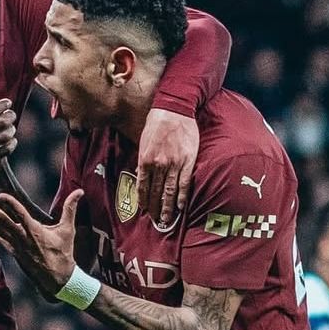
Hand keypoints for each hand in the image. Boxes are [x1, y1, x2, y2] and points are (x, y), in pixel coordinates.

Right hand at [0, 96, 16, 171]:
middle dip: (10, 116)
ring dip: (11, 129)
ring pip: (5, 137)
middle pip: (1, 123)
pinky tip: (10, 139)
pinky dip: (11, 143)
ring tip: (10, 127)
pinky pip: (5, 151)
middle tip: (11, 115)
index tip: (7, 103)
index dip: (3, 105)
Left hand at [0, 187, 81, 298]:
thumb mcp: (67, 230)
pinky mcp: (11, 250)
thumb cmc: (63, 253)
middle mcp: (22, 238)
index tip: (1, 195)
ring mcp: (15, 245)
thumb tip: (80, 191)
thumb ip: (70, 208)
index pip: (20, 215)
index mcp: (35, 232)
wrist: (57, 278)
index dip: (10, 204)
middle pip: (1, 221)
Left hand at [137, 108, 198, 224]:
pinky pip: (185, 183)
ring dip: (167, 207)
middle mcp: (159, 165)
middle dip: (155, 208)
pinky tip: (180, 207)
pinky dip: (182, 196)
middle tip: (155, 221)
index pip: (142, 187)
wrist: (174, 109)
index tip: (144, 211)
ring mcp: (174, 164)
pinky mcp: (188, 161)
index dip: (143, 201)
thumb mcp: (143, 142)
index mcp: (145, 160)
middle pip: (156, 192)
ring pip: (169, 191)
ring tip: (166, 220)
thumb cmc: (156, 124)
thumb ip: (142, 161)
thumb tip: (140, 175)